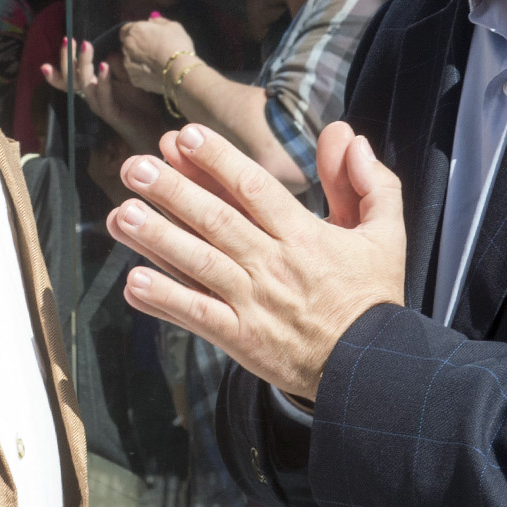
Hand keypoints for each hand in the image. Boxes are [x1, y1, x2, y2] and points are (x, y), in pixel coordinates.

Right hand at [43, 39, 153, 142]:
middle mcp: (92, 96)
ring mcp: (99, 105)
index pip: (72, 73)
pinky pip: (103, 97)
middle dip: (67, 58)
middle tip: (67, 39)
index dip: (64, 59)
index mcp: (94, 86)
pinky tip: (103, 66)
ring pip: (84, 85)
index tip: (63, 39)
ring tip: (86, 46)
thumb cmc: (140, 102)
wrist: (153, 128)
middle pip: (71, 78)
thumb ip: (118, 66)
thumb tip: (110, 52)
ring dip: (84, 65)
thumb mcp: (129, 77)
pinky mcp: (110, 113)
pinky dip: (103, 81)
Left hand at [107, 121, 404, 402]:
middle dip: (173, 191)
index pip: (255, 189)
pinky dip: (165, 300)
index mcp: (306, 236)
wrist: (372, 371)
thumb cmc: (372, 296)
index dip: (218, 160)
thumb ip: (367, 181)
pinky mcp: (243, 340)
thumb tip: (346, 134)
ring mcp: (255, 304)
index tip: (184, 136)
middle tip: (135, 167)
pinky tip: (133, 282)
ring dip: (157, 239)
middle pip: (217, 221)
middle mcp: (275, 266)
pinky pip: (198, 316)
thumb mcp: (385, 233)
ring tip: (121, 214)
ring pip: (200, 264)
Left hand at [117, 17, 193, 93]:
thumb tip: (152, 20)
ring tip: (155, 63)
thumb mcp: (172, 26)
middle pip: (126, 44)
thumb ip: (159, 21)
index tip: (144, 36)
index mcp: (135, 30)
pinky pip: (136, 73)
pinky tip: (155, 72)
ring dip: (138, 59)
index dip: (134, 32)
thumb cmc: (177, 44)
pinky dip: (142, 72)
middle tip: (151, 49)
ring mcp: (128, 64)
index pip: (125, 29)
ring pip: (129, 59)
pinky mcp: (134, 79)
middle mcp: (127, 46)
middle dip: (135, 45)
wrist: (180, 70)